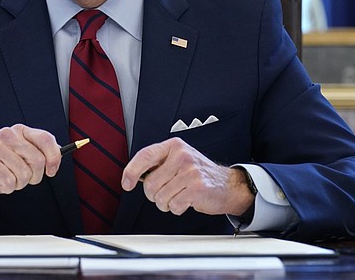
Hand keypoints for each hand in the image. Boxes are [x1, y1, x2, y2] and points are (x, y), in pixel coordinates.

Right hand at [0, 124, 60, 210]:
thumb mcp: (19, 156)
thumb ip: (37, 152)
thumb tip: (58, 155)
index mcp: (18, 131)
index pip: (46, 139)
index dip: (54, 157)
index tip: (52, 170)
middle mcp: (7, 135)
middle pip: (38, 160)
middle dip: (34, 176)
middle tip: (23, 178)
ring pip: (25, 174)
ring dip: (19, 183)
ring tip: (7, 179)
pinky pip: (10, 182)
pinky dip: (7, 188)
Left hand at [121, 137, 252, 216]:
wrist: (228, 185)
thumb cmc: (199, 173)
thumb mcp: (179, 159)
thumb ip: (159, 163)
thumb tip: (133, 175)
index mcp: (174, 146)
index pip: (145, 155)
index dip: (131, 171)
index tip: (126, 183)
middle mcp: (182, 156)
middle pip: (150, 184)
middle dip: (154, 195)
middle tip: (167, 192)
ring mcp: (190, 172)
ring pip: (160, 197)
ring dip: (167, 203)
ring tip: (179, 195)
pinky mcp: (197, 188)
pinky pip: (174, 205)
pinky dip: (177, 208)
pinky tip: (187, 200)